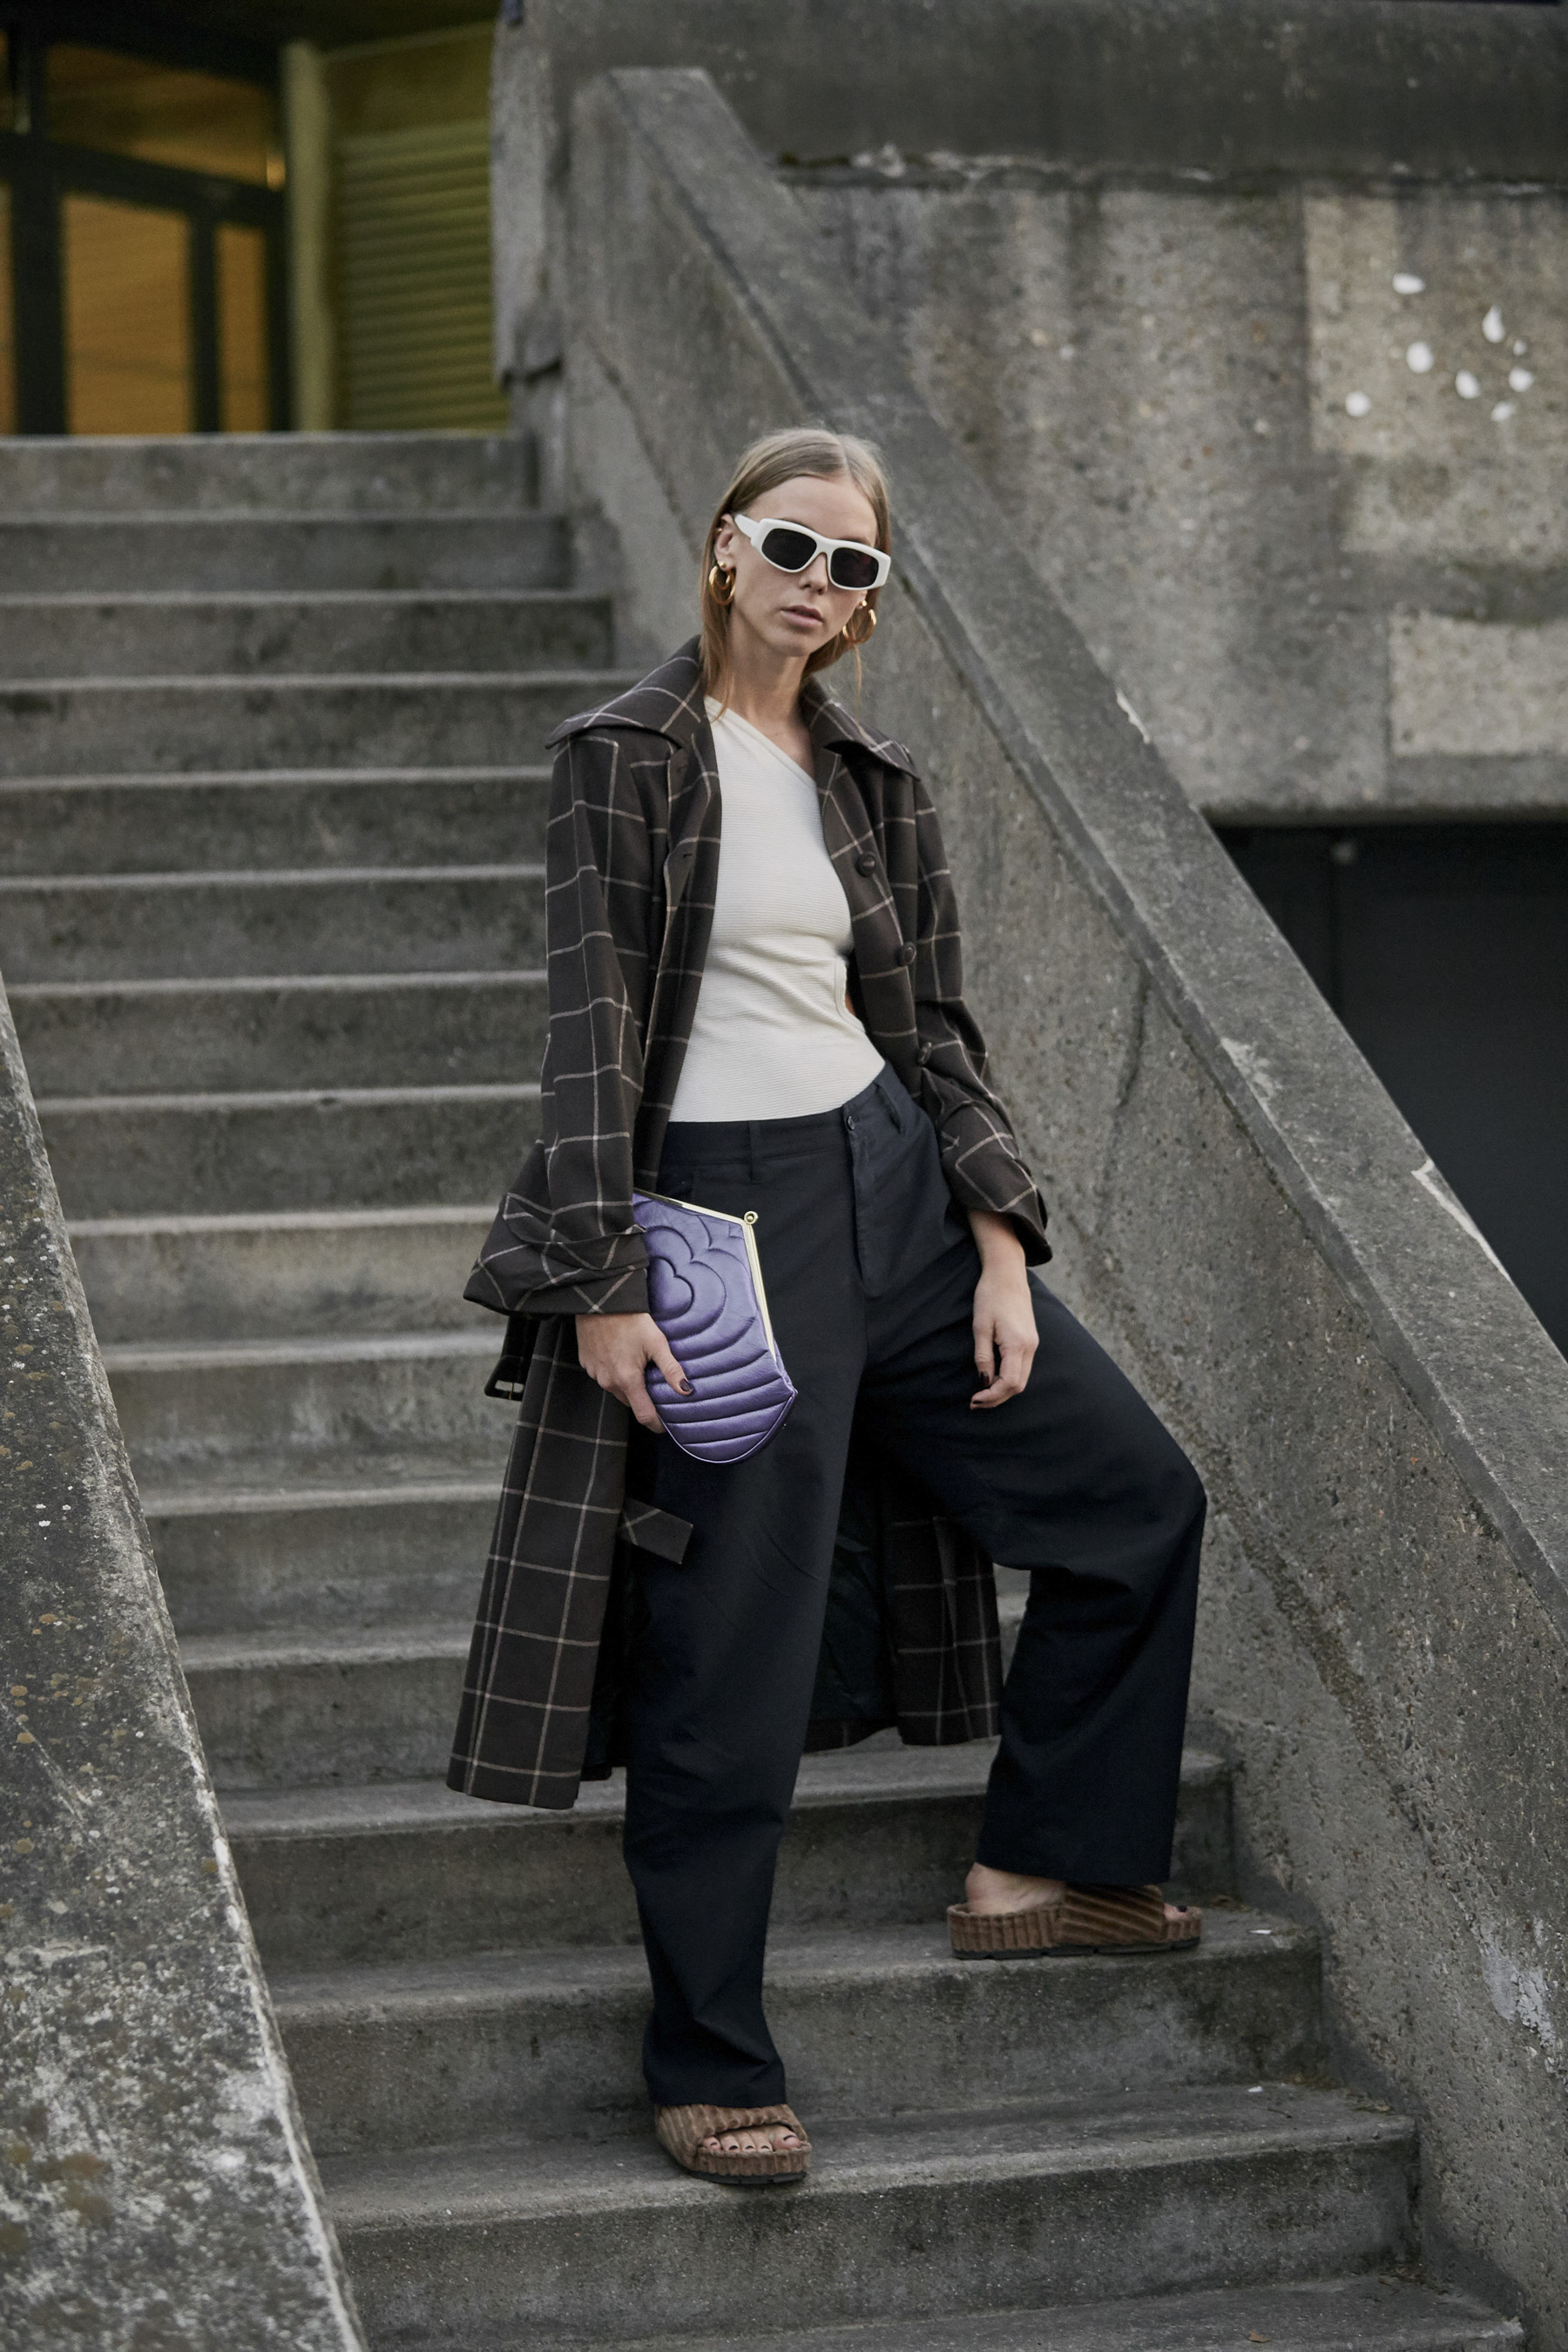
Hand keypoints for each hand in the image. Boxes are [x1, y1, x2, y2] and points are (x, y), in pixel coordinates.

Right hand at [575, 1311, 690, 1431]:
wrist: (600, 1300)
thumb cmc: (630, 1319)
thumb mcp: (656, 1342)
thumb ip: (671, 1369)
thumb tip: (687, 1391)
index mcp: (627, 1380)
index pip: (644, 1416)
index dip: (657, 1424)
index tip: (665, 1426)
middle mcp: (608, 1382)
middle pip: (631, 1402)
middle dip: (643, 1399)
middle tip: (655, 1384)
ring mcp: (595, 1374)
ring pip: (616, 1389)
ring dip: (627, 1384)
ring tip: (638, 1365)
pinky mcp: (586, 1364)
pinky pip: (603, 1376)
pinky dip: (613, 1371)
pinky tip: (620, 1355)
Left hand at [967, 1210, 1037, 1408]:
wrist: (1007, 1274)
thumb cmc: (990, 1296)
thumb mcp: (980, 1327)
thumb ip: (983, 1357)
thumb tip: (984, 1382)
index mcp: (1018, 1344)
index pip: (1009, 1383)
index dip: (992, 1396)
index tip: (974, 1400)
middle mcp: (1030, 1347)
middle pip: (1018, 1386)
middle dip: (997, 1398)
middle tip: (975, 1402)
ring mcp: (1033, 1344)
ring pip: (1022, 1378)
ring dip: (1003, 1389)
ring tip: (982, 1393)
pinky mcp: (1030, 1340)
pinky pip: (1022, 1368)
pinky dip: (1008, 1378)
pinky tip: (993, 1377)